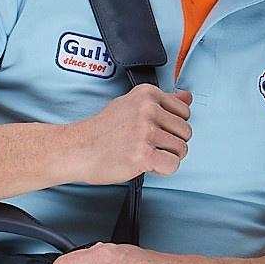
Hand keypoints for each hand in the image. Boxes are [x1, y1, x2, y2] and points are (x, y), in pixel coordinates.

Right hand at [67, 84, 192, 184]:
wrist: (77, 149)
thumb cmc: (101, 130)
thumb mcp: (131, 104)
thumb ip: (162, 101)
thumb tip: (187, 96)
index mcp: (147, 94)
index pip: (184, 110)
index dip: (171, 126)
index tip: (154, 130)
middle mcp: (148, 109)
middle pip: (186, 131)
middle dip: (171, 143)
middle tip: (148, 145)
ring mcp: (145, 132)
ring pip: (181, 149)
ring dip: (166, 157)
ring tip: (144, 153)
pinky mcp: (143, 154)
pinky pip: (173, 165)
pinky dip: (162, 170)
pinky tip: (145, 164)